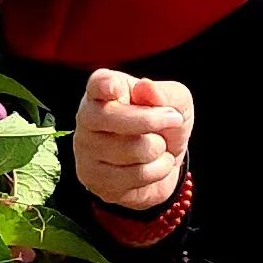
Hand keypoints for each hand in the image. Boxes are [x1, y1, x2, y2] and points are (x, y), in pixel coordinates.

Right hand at [74, 68, 195, 212]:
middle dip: (151, 120)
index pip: (98, 84)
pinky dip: (159, 169)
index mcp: (103, 91)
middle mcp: (87, 117)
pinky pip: (137, 174)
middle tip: (173, 119)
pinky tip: (154, 164)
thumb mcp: (176, 103)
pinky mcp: (94, 178)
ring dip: (159, 149)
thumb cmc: (162, 126)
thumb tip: (145, 88)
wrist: (161, 165)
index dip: (105, 85)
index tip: (114, 88)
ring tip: (158, 146)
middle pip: (111, 117)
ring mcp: (86, 150)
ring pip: (133, 149)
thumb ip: (166, 93)